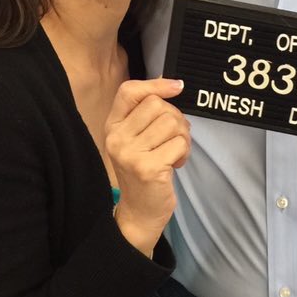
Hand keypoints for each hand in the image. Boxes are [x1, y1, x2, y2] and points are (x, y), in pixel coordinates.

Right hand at [105, 78, 189, 255]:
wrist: (139, 212)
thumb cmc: (143, 171)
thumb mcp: (137, 140)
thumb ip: (147, 115)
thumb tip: (173, 86)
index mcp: (112, 126)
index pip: (129, 91)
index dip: (156, 84)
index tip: (177, 87)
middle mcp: (117, 138)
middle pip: (157, 105)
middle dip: (176, 118)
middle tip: (174, 139)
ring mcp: (131, 153)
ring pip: (172, 122)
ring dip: (182, 137)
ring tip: (174, 153)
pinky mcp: (148, 167)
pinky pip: (179, 143)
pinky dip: (184, 152)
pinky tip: (174, 165)